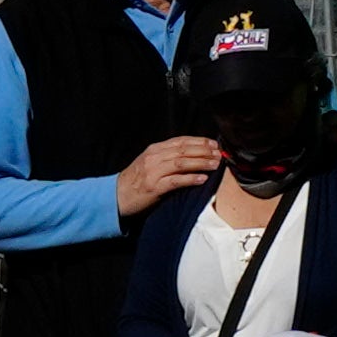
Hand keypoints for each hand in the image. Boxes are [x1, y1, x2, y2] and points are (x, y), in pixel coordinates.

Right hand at [112, 134, 228, 208]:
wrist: (117, 196)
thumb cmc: (136, 181)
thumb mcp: (149, 163)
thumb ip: (166, 157)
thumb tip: (191, 155)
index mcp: (154, 149)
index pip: (180, 141)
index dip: (199, 141)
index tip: (214, 144)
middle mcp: (154, 157)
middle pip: (184, 150)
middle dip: (204, 151)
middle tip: (219, 154)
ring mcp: (154, 172)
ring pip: (182, 163)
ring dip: (201, 163)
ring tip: (215, 165)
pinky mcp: (154, 187)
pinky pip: (176, 181)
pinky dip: (191, 179)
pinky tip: (202, 179)